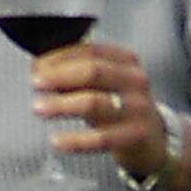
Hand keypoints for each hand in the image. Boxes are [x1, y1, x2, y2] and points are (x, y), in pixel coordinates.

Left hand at [30, 37, 190, 190]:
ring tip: (38, 108)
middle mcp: (134, 80)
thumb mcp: (103, 84)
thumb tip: (37, 70)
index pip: (90, 50)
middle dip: (59, 75)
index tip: (36, 67)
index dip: (59, 57)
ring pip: (95, 103)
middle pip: (93, 71)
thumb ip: (75, 73)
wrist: (155, 140)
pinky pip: (102, 138)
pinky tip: (57, 140)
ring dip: (61, 104)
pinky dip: (76, 140)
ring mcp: (138, 108)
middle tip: (34, 83)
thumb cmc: (119, 106)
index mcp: (126, 60)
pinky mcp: (136, 135)